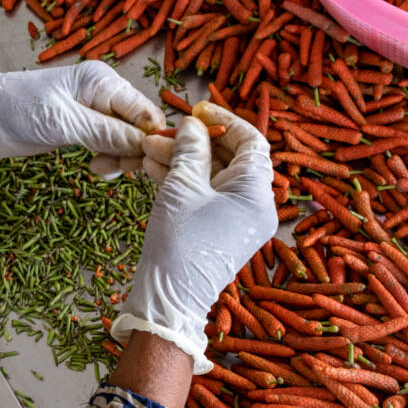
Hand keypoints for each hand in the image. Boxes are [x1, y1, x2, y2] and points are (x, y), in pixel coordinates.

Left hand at [0, 61, 164, 172]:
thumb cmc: (19, 109)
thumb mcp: (64, 123)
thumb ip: (106, 133)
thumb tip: (145, 143)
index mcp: (102, 81)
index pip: (144, 110)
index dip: (149, 137)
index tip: (142, 162)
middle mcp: (104, 93)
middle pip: (139, 126)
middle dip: (133, 150)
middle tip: (116, 169)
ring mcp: (95, 112)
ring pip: (127, 139)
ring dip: (120, 158)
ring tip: (99, 169)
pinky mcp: (85, 128)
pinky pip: (110, 145)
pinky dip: (109, 160)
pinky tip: (97, 168)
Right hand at [111, 102, 276, 373]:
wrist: (169, 299)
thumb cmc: (180, 242)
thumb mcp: (182, 186)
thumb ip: (189, 149)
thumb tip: (192, 125)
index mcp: (257, 192)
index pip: (252, 141)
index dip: (225, 119)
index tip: (197, 109)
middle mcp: (256, 205)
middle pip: (232, 157)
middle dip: (197, 140)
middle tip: (168, 129)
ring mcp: (239, 220)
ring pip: (214, 176)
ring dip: (184, 159)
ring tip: (150, 147)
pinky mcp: (220, 231)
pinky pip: (207, 195)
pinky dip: (185, 180)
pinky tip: (153, 167)